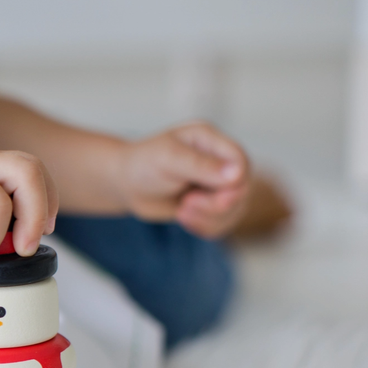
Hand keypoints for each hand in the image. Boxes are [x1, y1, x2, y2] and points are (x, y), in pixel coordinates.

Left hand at [118, 122, 249, 238]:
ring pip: (234, 209)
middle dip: (217, 205)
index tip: (215, 198)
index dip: (234, 185)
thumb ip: (201, 165)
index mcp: (210, 140)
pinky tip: (184, 219)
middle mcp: (219, 160)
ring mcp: (216, 183)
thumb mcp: (168, 159)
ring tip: (182, 211)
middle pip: (241, 189)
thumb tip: (238, 174)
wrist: (126, 184)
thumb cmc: (142, 164)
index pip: (241, 162)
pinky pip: (222, 222)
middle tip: (186, 204)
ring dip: (210, 218)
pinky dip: (207, 227)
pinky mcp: (209, 203)